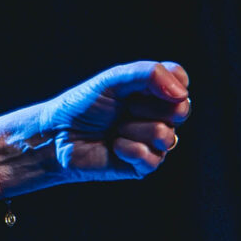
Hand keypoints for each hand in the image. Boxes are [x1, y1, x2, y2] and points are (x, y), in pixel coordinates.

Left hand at [0, 61, 189, 196]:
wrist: (57, 135)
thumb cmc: (82, 105)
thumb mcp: (113, 80)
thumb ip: (147, 75)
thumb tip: (182, 93)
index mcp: (151, 90)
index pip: (181, 80)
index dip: (170, 83)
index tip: (143, 86)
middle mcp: (157, 114)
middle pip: (181, 109)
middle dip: (146, 107)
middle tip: (123, 108)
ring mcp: (152, 141)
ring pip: (166, 135)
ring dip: (134, 130)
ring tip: (114, 129)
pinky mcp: (144, 165)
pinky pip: (154, 158)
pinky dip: (129, 149)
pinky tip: (114, 146)